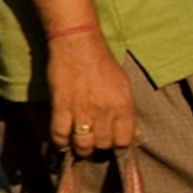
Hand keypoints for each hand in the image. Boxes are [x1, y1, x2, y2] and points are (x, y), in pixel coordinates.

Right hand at [44, 23, 134, 153]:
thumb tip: (132, 136)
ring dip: (81, 149)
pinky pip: (60, 134)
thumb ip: (126, 113)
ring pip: (83, 145)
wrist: (78, 42)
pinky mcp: (62, 106)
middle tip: (93, 143)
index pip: (124, 141)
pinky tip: (62, 141)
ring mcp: (82, 110)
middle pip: (103, 145)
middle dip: (98, 147)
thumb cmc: (102, 62)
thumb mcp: (123, 86)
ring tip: (78, 146)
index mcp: (124, 106)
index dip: (117, 146)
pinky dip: (60, 142)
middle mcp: (105, 112)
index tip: (111, 144)